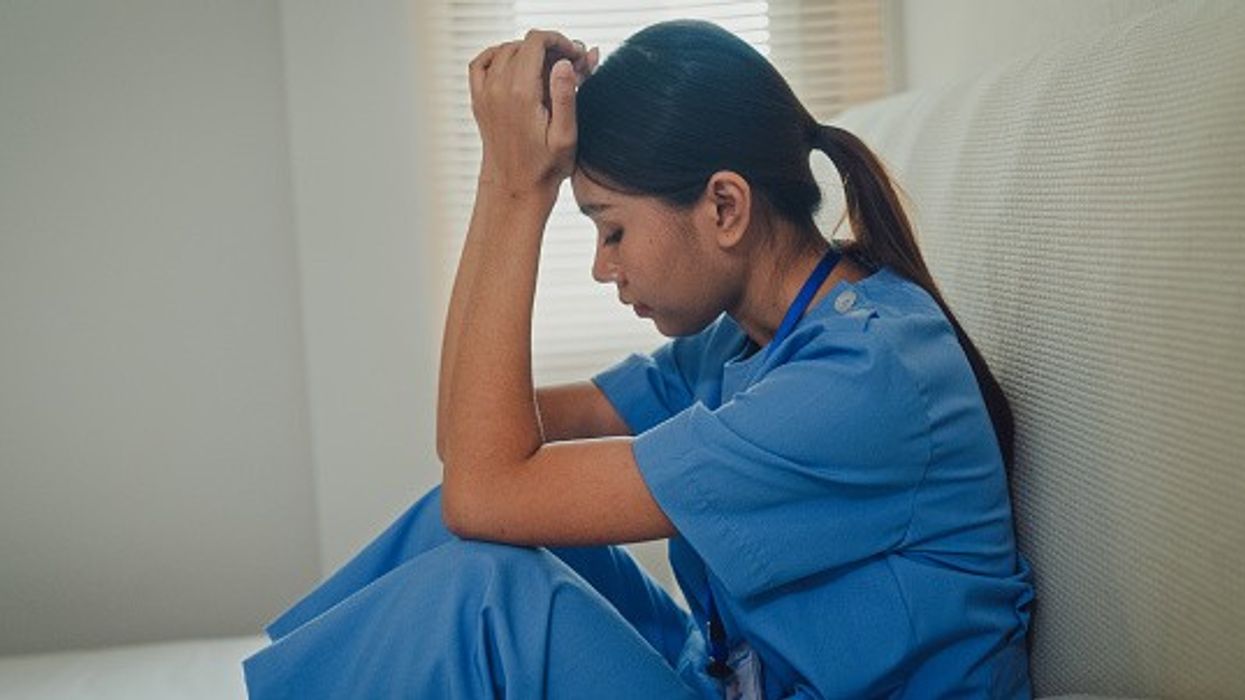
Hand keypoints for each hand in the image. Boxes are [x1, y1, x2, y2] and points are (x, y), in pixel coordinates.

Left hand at [469, 30, 599, 198]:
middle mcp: (498, 88)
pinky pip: (481, 62)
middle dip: (549, 48)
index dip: (560, 41)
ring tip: (550, 72)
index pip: (537, 41)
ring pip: (506, 50)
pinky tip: (517, 66)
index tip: (575, 56)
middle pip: (523, 44)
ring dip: (529, 52)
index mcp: (521, 93)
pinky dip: (499, 56)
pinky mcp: (479, 100)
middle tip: (570, 68)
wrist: (514, 189)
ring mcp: (485, 93)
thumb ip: (566, 96)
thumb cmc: (544, 168)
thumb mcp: (565, 136)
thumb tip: (565, 63)